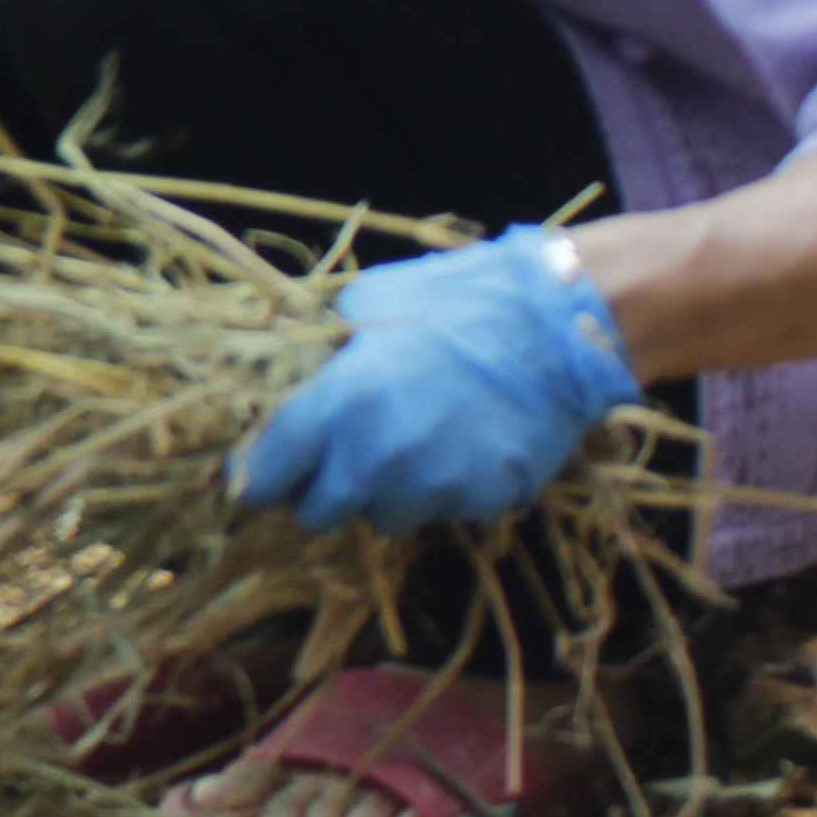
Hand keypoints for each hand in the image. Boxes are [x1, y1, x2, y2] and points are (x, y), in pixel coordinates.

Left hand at [233, 228, 643, 535]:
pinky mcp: (482, 502)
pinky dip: (442, 488)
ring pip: (383, 516)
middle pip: (318, 514)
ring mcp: (435, 488)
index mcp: (339, 405)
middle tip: (335, 463)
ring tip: (410, 445)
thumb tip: (301, 379)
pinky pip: (443, 510)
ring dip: (384, 492)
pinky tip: (460, 445)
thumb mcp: (368, 305)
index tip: (255, 478)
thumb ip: (327, 356)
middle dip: (319, 492)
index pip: (268, 472)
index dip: (257, 478)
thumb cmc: (457, 300)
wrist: (560, 325)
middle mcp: (379, 459)